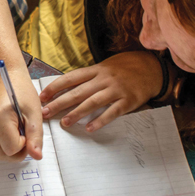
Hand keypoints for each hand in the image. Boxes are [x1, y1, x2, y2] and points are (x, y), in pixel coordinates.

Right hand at [0, 76, 44, 160]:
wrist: (6, 79)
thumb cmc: (22, 92)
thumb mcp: (34, 113)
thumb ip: (36, 136)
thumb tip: (36, 156)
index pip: (11, 148)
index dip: (24, 145)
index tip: (28, 132)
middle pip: (0, 154)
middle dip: (16, 152)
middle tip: (26, 138)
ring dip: (10, 148)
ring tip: (19, 131)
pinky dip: (4, 143)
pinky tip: (11, 130)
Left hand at [39, 50, 162, 132]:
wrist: (152, 68)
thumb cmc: (125, 68)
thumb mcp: (105, 67)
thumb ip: (88, 77)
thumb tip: (65, 88)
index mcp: (96, 70)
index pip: (71, 78)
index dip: (55, 87)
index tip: (42, 96)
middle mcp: (104, 79)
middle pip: (78, 91)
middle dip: (59, 103)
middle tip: (45, 113)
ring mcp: (116, 90)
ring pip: (92, 102)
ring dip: (76, 113)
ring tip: (64, 122)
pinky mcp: (128, 101)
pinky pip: (112, 112)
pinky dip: (100, 120)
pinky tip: (90, 128)